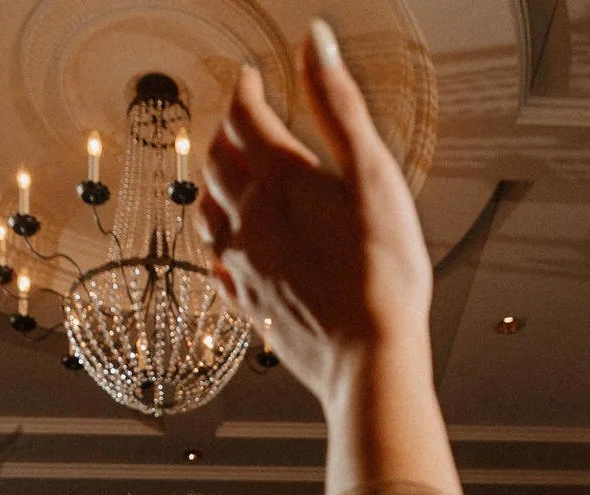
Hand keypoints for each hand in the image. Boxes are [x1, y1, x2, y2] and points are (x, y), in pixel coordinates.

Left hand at [199, 22, 433, 396]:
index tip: (249, 76)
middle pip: (218, 161)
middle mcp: (250, 219)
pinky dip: (218, 244)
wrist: (368, 357)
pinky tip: (227, 248)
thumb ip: (340, 106)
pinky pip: (218, 267)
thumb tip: (315, 41)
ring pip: (207, 213)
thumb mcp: (374, 174)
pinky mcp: (250, 306)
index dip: (244, 89)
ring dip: (213, 186)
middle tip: (239, 120)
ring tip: (226, 176)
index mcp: (281, 180)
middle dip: (227, 132)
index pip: (244, 117)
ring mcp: (245, 265)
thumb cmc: (382, 271)